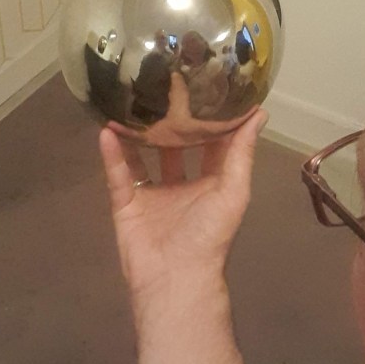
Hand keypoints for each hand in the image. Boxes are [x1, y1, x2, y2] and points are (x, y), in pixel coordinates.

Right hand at [100, 74, 267, 318]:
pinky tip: (106, 129)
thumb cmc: (211, 234)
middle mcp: (181, 185)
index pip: (212, 143)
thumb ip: (242, 151)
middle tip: (163, 85)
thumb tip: (259, 112)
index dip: (211, 118)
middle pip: (174, 147)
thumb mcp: (233, 189)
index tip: (207, 85)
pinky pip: (118, 174)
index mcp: (210, 182)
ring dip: (136, 133)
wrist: (176, 278)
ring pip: (142, 156)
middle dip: (171, 122)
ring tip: (129, 101)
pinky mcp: (126, 204)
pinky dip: (112, 154)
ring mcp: (152, 194)